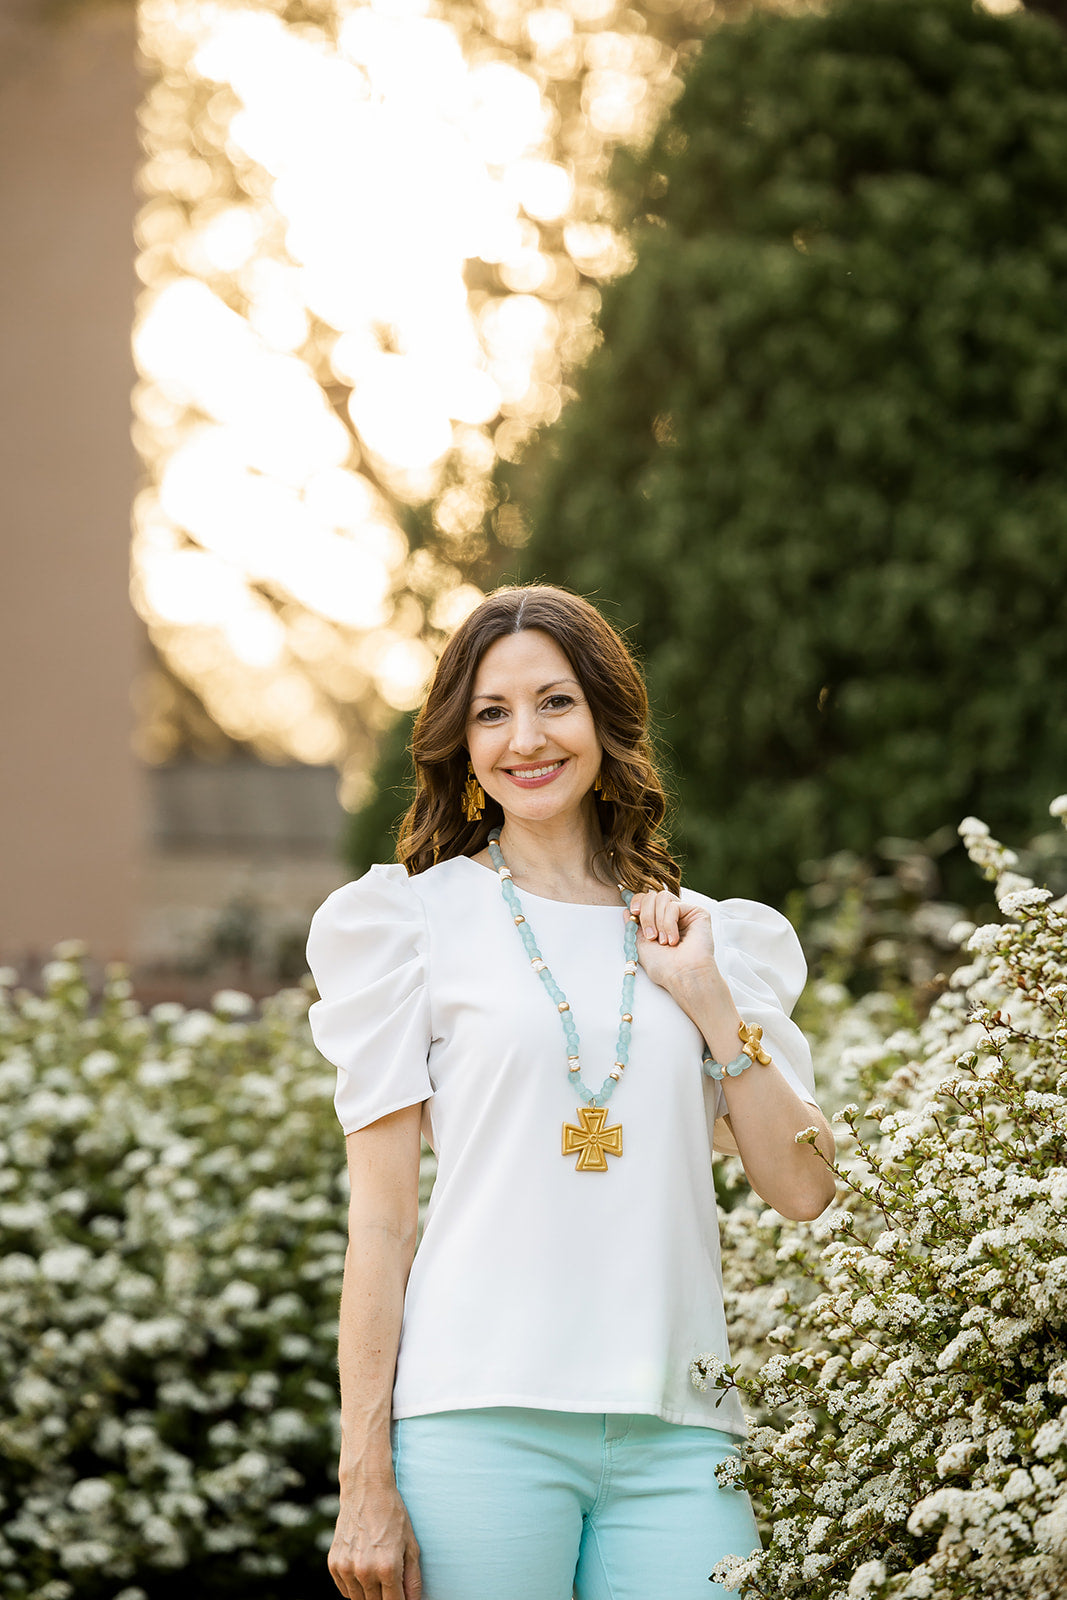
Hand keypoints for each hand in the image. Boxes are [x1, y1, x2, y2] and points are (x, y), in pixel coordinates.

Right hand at [329, 1480, 421, 1599]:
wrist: (366, 1490)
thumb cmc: (393, 1516)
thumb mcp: (411, 1545)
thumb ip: (413, 1579)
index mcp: (387, 1567)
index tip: (402, 1599)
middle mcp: (365, 1571)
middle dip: (386, 1599)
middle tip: (391, 1586)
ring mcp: (346, 1568)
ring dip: (370, 1596)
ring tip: (378, 1577)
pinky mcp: (334, 1564)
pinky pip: (345, 1591)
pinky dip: (355, 1589)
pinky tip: (364, 1574)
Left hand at [628, 890, 718, 993]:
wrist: (682, 976)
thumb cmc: (664, 967)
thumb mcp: (640, 945)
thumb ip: (633, 926)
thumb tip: (626, 910)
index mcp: (659, 922)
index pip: (646, 899)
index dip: (637, 901)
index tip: (633, 913)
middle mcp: (673, 916)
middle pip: (652, 895)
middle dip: (646, 915)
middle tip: (650, 935)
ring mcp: (685, 914)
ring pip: (662, 897)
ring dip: (658, 921)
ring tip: (663, 941)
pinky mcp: (698, 913)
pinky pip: (674, 906)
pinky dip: (669, 924)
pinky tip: (673, 940)